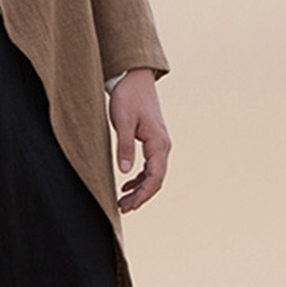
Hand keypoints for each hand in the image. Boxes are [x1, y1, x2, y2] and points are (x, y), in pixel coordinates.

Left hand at [108, 68, 170, 212]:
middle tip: (123, 208)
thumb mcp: (123, 122)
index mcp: (158, 143)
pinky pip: (150, 165)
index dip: (142, 195)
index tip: (128, 206)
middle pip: (156, 179)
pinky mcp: (152, 139)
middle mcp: (163, 145)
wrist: (135, 78)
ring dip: (140, 189)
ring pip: (153, 173)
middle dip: (141, 196)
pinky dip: (139, 177)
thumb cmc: (128, 97)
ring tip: (123, 201)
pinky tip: (126, 183)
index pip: (154, 177)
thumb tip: (125, 172)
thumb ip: (125, 147)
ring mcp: (159, 142)